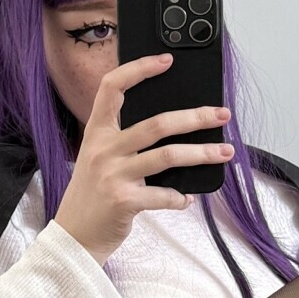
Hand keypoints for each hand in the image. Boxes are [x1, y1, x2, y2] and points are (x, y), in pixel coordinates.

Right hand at [52, 52, 234, 266]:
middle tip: (221, 114)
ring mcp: (113, 174)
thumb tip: (173, 129)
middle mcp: (103, 149)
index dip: (138, 69)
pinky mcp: (124, 201)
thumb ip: (125, 142)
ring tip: (224, 152)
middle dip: (195, 117)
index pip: (113, 88)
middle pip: (157, 123)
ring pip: (168, 155)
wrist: (74, 237)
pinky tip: (187, 198)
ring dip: (202, 154)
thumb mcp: (99, 159)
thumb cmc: (93, 196)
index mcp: (97, 132)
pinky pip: (164, 194)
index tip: (166, 60)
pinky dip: (180, 196)